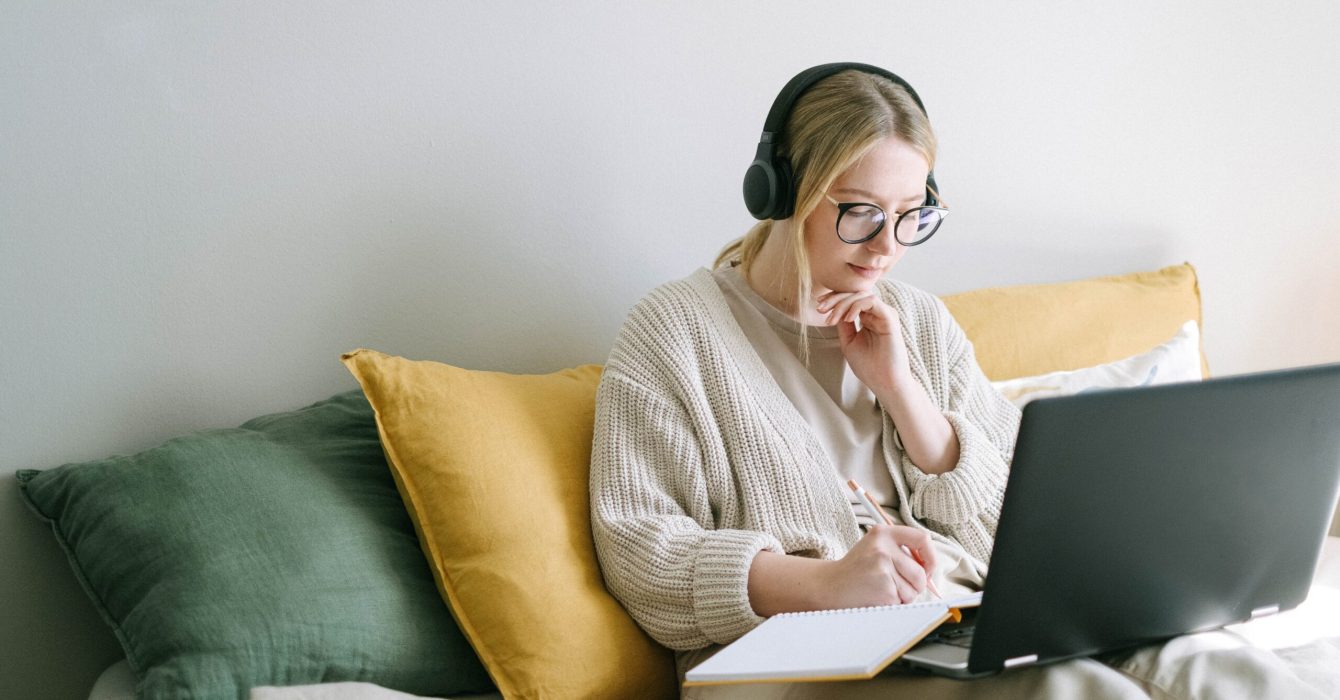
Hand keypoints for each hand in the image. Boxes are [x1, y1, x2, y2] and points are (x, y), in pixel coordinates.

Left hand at [816, 290, 910, 394]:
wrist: (885, 383)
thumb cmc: (869, 367)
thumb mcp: (848, 342)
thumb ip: (843, 325)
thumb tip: (833, 309)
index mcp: (868, 318)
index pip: (851, 300)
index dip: (834, 299)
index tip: (819, 306)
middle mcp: (877, 314)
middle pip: (855, 294)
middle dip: (835, 298)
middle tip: (820, 309)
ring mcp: (884, 315)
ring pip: (862, 295)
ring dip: (843, 303)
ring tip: (832, 319)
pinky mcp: (890, 318)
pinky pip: (872, 301)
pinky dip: (856, 306)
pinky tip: (847, 319)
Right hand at [820, 525, 937, 607]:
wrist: (830, 585)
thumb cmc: (857, 569)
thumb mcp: (875, 548)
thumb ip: (901, 551)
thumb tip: (931, 569)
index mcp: (883, 533)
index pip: (922, 538)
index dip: (930, 556)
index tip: (927, 568)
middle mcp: (883, 548)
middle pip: (920, 572)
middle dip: (916, 585)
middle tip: (897, 585)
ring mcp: (883, 569)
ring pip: (914, 590)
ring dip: (904, 596)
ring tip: (883, 589)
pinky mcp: (883, 590)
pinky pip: (903, 601)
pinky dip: (894, 603)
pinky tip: (877, 596)